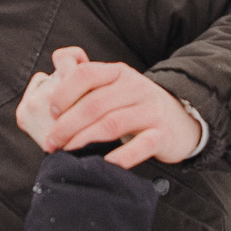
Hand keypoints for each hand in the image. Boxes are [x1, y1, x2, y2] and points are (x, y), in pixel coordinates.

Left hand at [15, 46, 200, 167]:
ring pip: (113, 123)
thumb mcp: (114, 86)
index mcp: (118, 73)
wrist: (180, 121)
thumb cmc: (134, 106)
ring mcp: (150, 111)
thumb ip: (86, 80)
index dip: (64, 92)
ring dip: (85, 140)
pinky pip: (141, 145)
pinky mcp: (162, 135)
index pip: (86, 73)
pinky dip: (122, 156)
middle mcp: (135, 87)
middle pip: (95, 104)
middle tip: (51, 142)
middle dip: (67, 124)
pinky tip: (105, 164)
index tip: (51, 112)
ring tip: (69, 153)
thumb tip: (52, 67)